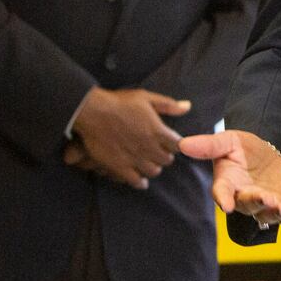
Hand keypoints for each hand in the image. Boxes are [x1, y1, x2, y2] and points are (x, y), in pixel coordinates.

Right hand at [70, 87, 188, 188]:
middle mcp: (149, 147)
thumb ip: (168, 104)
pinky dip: (140, 182)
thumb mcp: (146, 98)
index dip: (176, 145)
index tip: (171, 143)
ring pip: (153, 171)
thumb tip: (187, 107)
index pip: (177, 145)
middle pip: (166, 160)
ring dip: (154, 167)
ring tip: (150, 163)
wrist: (93, 112)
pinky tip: (141, 181)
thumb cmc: (119, 102)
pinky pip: (135, 181)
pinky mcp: (120, 167)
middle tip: (159, 152)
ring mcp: (135, 159)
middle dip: (165, 156)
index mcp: (158, 131)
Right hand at [178, 130, 280, 226]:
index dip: (223, 198)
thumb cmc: (244, 149)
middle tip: (263, 197)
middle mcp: (242, 198)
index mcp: (226, 184)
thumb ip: (208, 145)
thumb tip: (182, 144)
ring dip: (274, 212)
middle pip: (246, 204)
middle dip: (255, 201)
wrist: (269, 151)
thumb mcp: (228, 141)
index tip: (225, 204)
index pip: (221, 192)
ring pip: (266, 214)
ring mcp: (262, 206)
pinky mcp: (280, 207)